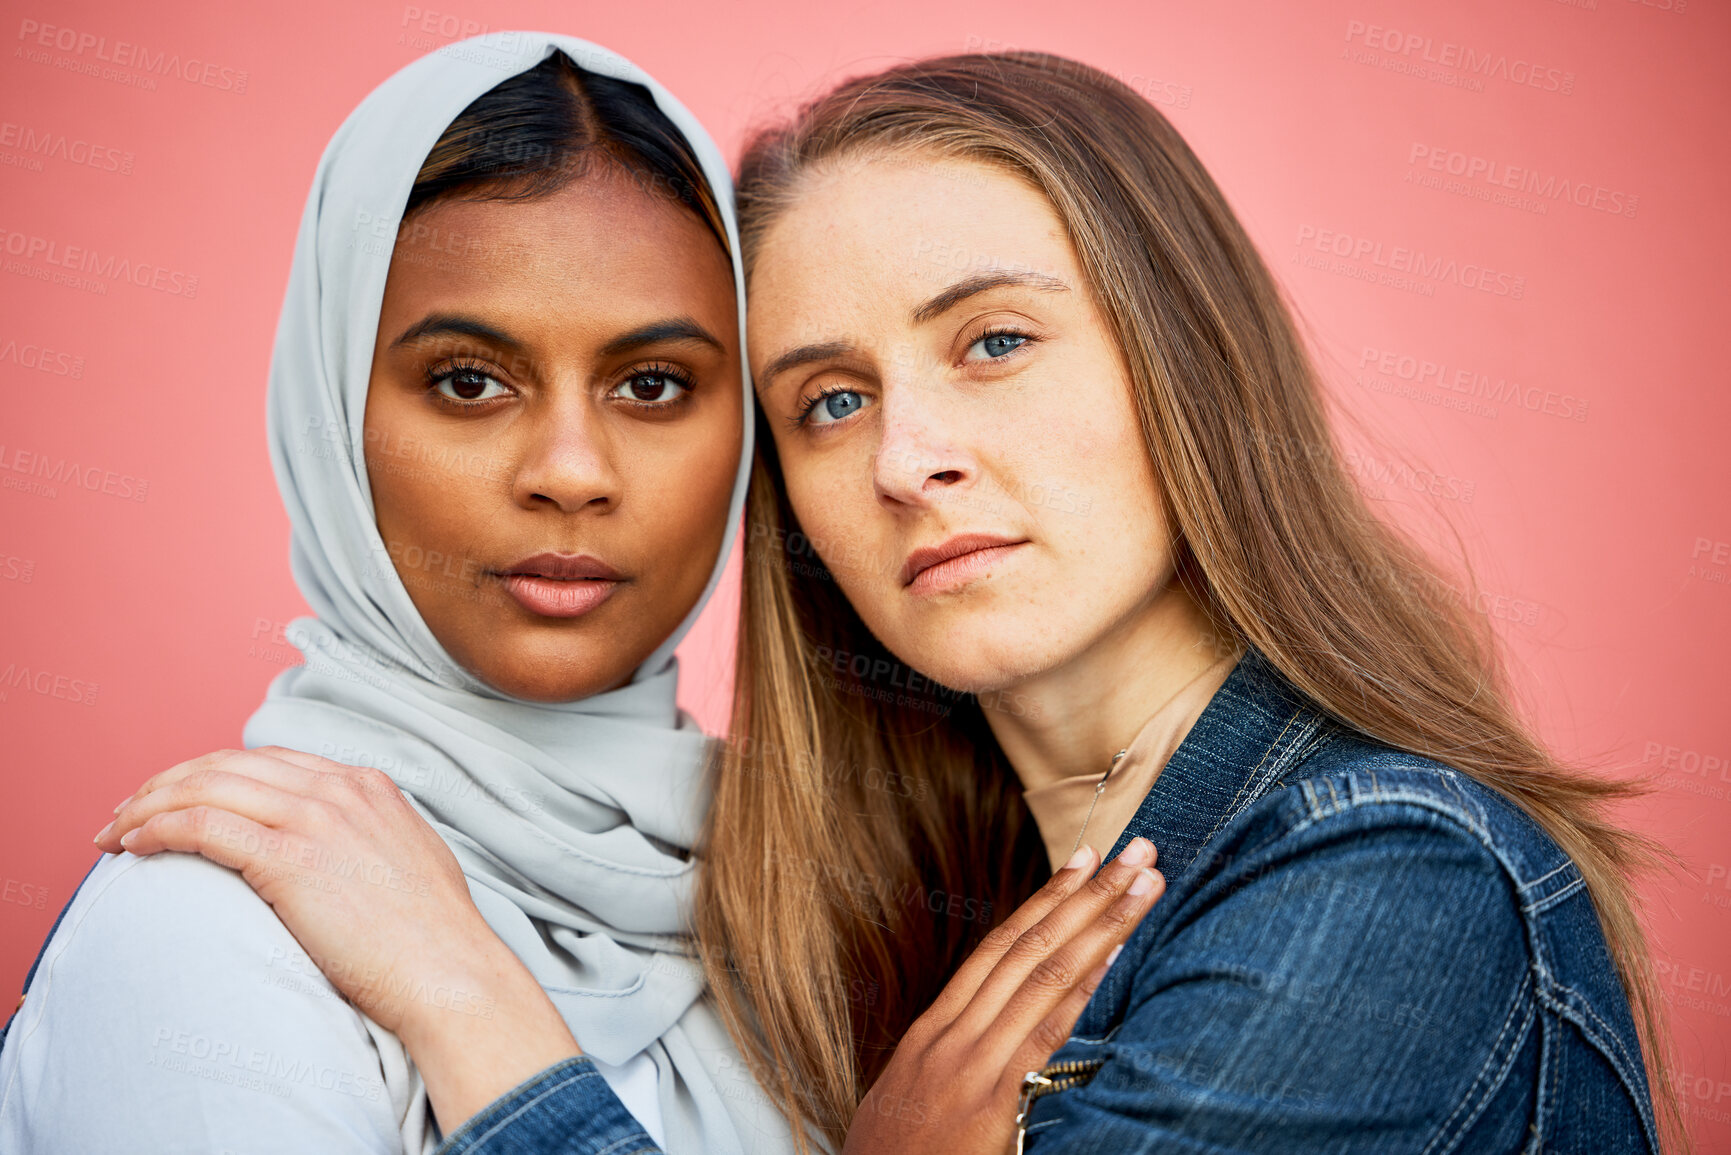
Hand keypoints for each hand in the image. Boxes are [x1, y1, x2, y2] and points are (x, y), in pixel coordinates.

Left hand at [97, 746, 580, 1131]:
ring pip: (206, 786)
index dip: (210, 776)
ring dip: (147, 805)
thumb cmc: (430, 939)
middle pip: (227, 764)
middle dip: (166, 784)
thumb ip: (366, 837)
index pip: (267, 761)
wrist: (449, 972)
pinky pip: (202, 825)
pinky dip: (158, 828)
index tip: (176, 802)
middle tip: (126, 814)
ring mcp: (316, 818)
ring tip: (114, 833)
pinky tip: (135, 846)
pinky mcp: (290, 857)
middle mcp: (338, 789)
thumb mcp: (406, 860)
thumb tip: (328, 852)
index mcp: (366, 786)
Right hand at [842, 837, 1162, 1154]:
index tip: (1083, 860)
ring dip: (1100, 923)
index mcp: (933, 1031)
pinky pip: (1043, 1031)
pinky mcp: (989, 1101)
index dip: (1046, 899)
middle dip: (1087, 892)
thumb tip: (992, 1041)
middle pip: (1029, 945)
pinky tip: (1114, 955)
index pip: (999, 947)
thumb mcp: (913, 1098)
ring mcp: (970, 1063)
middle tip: (1134, 848)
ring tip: (1143, 882)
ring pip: (1043, 974)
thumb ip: (954, 1062)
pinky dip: (1081, 987)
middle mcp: (952, 1034)